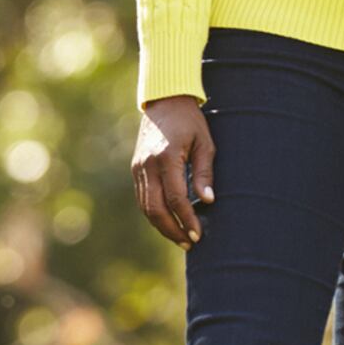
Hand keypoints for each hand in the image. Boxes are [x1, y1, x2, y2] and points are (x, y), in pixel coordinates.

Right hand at [132, 97, 215, 245]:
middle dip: (172, 230)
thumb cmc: (190, 121)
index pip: (175, 198)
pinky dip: (154, 213)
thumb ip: (205, 173)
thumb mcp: (204, 143)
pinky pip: (143, 198)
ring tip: (180, 237)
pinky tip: (169, 221)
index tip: (198, 235)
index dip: (187, 219)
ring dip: (162, 225)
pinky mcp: (135, 168)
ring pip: (146, 207)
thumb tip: (207, 202)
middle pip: (155, 208)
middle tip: (189, 243)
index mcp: (166, 157)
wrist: (164, 101)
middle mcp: (147, 165)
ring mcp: (138, 167)